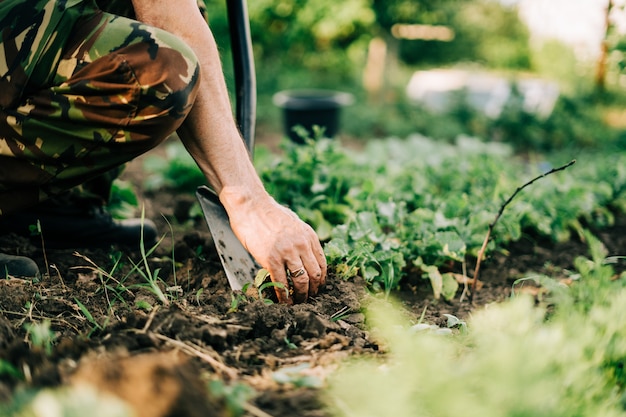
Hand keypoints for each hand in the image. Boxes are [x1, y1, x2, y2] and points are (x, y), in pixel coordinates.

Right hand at [221, 189, 326, 303]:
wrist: (250, 205)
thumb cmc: (268, 213)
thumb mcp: (294, 222)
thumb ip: (301, 238)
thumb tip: (305, 252)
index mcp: (309, 236)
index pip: (322, 264)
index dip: (321, 280)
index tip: (317, 287)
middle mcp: (302, 245)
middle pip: (315, 275)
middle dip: (313, 291)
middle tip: (309, 299)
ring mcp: (287, 252)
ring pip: (301, 282)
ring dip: (300, 296)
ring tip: (297, 303)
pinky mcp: (271, 259)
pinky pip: (282, 283)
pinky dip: (284, 296)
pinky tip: (283, 302)